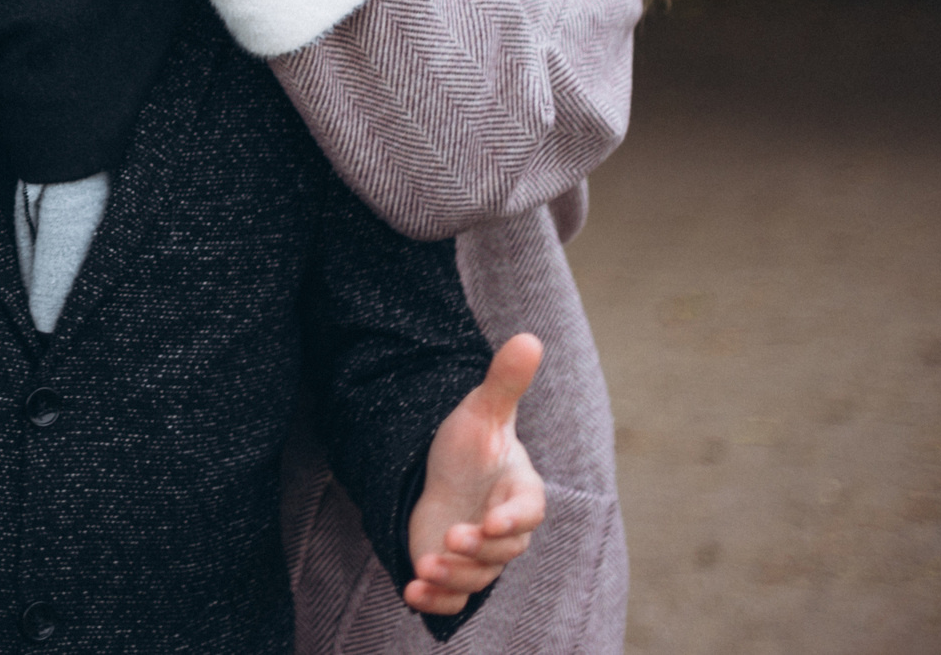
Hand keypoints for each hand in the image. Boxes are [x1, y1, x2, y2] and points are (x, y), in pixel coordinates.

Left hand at [403, 333, 546, 617]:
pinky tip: (410, 593)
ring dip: (453, 578)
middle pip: (501, 553)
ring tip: (424, 566)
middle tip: (449, 538)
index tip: (491, 521)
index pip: (526, 513)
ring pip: (476, 579)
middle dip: (476, 552)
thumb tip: (530, 338)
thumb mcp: (481, 412)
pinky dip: (435, 603)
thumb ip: (505, 383)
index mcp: (520, 493)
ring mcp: (479, 556)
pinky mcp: (453, 573)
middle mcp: (504, 531)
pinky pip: (453, 600)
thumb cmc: (470, 445)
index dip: (511, 520)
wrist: (443, 475)